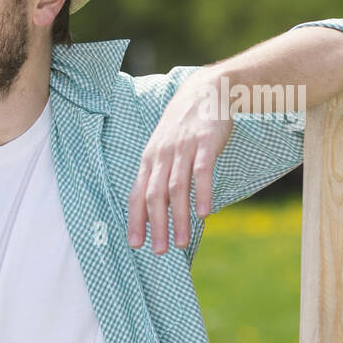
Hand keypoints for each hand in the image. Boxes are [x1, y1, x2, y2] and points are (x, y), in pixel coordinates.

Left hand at [127, 71, 232, 252]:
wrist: (206, 90)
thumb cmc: (184, 126)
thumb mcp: (165, 147)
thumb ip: (160, 175)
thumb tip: (157, 209)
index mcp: (150, 159)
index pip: (138, 194)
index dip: (136, 220)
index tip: (136, 245)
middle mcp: (163, 155)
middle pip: (155, 195)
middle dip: (156, 226)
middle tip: (160, 252)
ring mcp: (183, 148)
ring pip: (177, 188)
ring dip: (178, 218)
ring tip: (181, 241)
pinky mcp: (206, 143)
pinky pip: (202, 172)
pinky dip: (201, 193)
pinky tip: (204, 213)